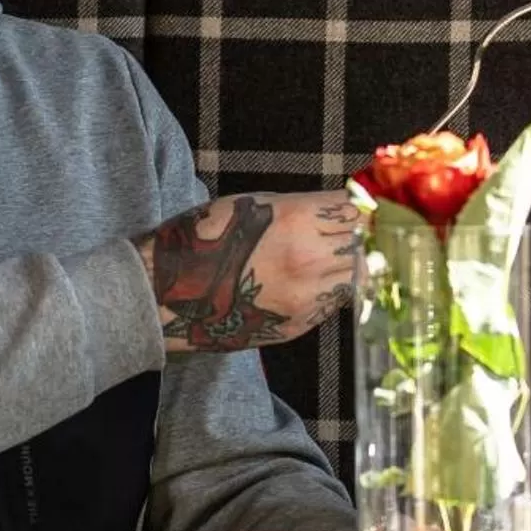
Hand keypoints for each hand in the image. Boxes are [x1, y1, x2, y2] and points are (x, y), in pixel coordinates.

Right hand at [138, 191, 360, 354]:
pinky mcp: (299, 324)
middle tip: (339, 233)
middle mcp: (308, 259)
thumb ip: (302, 208)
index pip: (352, 210)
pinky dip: (328, 290)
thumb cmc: (206, 241)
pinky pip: (332, 303)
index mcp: (296, 221)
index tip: (350, 209)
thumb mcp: (254, 206)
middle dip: (351, 236)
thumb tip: (339, 208)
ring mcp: (305, 296)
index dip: (353, 208)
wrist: (171, 293)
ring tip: (322, 259)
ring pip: (353, 276)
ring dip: (344, 265)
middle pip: (359, 243)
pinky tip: (305, 282)